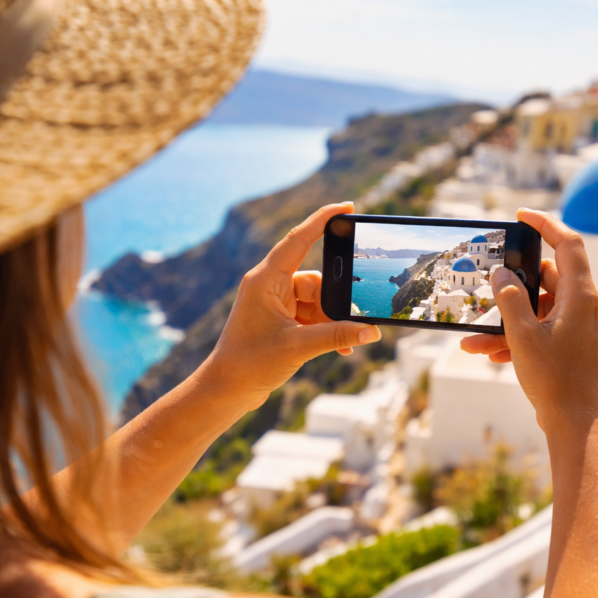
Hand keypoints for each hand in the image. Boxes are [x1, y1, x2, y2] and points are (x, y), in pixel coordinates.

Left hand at [209, 203, 381, 408]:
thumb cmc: (249, 364)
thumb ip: (337, 336)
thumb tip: (372, 331)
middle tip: (354, 319)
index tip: (348, 207)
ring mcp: (275, 302)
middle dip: (336, 302)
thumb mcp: (298, 348)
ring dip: (332, 321)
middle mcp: (269, 285)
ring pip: (317, 300)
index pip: (299, 239)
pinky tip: (340, 347)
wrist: (225, 390)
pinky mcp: (280, 319)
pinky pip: (311, 315)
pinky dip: (325, 329)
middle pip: (316, 280)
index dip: (323, 219)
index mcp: (266, 280)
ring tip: (344, 344)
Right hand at [460, 209, 597, 437]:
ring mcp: (581, 328)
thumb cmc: (555, 381)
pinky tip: (486, 354)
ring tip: (474, 339)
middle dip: (510, 288)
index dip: (546, 224)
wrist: (578, 427)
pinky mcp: (574, 347)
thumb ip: (509, 299)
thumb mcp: (523, 336)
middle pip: (546, 279)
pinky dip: (517, 338)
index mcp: (580, 297)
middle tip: (486, 287)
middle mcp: (585, 307)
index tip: (521, 216)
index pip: (568, 244)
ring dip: (506, 321)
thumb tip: (502, 273)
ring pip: (539, 311)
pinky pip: (542, 332)